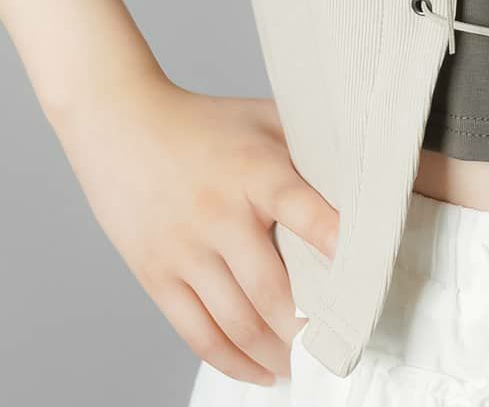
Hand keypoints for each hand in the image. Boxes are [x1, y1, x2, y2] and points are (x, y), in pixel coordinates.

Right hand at [47, 73, 340, 385]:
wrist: (120, 123)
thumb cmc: (204, 122)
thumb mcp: (262, 117)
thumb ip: (310, 143)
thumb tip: (367, 166)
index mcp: (254, 170)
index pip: (302, 210)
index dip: (334, 243)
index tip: (363, 275)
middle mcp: (220, 214)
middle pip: (271, 289)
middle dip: (308, 327)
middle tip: (337, 346)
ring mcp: (185, 250)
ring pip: (237, 322)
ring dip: (275, 353)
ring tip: (303, 364)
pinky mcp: (156, 275)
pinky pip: (197, 334)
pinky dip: (233, 362)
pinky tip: (261, 371)